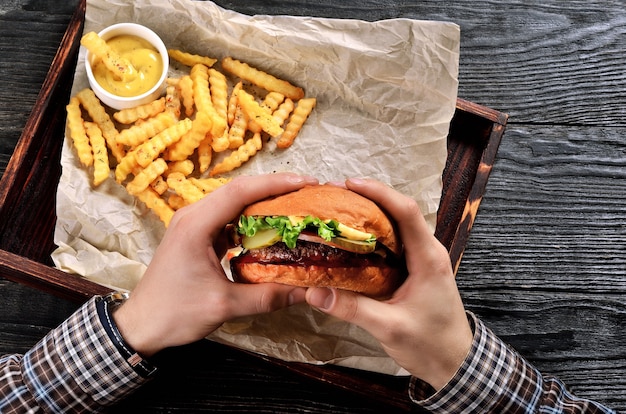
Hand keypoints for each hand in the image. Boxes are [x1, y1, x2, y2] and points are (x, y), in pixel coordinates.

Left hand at [113, 173, 318, 356]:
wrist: (141, 325)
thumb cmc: (174, 313)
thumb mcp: (224, 306)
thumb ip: (267, 297)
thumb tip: (305, 291)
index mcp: (195, 225)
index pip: (240, 192)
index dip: (276, 184)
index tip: (306, 183)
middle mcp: (193, 216)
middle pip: (239, 191)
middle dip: (275, 189)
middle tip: (308, 194)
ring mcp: (193, 224)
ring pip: (235, 203)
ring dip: (264, 203)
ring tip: (296, 207)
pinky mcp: (197, 235)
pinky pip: (229, 219)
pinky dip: (252, 220)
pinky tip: (272, 229)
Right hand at [306, 178, 472, 389]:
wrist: (455, 363)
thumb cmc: (431, 344)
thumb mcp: (389, 327)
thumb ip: (352, 308)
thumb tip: (313, 291)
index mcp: (428, 258)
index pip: (406, 211)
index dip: (379, 192)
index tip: (350, 183)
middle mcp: (427, 251)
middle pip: (398, 212)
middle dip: (367, 199)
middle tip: (333, 196)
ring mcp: (421, 260)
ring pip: (394, 227)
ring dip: (367, 216)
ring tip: (335, 212)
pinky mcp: (413, 270)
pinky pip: (391, 244)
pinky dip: (369, 236)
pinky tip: (347, 240)